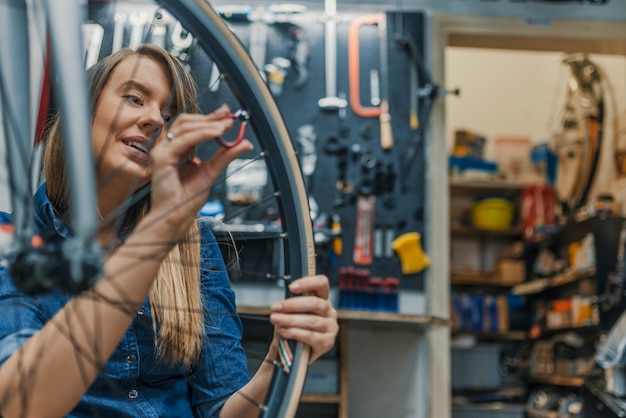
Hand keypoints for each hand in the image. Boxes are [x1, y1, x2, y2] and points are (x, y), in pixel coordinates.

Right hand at [149, 105, 251, 238]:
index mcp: (177, 148)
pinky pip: (183, 140)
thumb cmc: (187, 198)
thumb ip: (226, 155)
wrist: (176, 216)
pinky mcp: (161, 158)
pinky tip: (216, 133)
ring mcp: (162, 151)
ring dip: (208, 124)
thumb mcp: (212, 171)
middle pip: (187, 121)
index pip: (191, 125)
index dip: (209, 117)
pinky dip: (201, 134)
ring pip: (185, 127)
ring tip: (226, 126)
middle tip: (229, 119)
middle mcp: (167, 147)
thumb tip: (245, 143)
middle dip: (210, 118)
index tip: (227, 113)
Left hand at [270, 275, 338, 362]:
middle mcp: (330, 312)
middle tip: (276, 308)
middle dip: (292, 305)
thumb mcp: (293, 313)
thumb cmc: (295, 328)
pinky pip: (310, 336)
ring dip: (290, 320)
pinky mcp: (327, 342)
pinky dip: (294, 333)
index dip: (308, 283)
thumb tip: (280, 305)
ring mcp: (331, 328)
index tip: (291, 287)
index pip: (322, 284)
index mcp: (323, 299)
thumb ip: (291, 306)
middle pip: (315, 303)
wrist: (296, 352)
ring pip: (311, 321)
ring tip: (276, 320)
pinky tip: (284, 332)